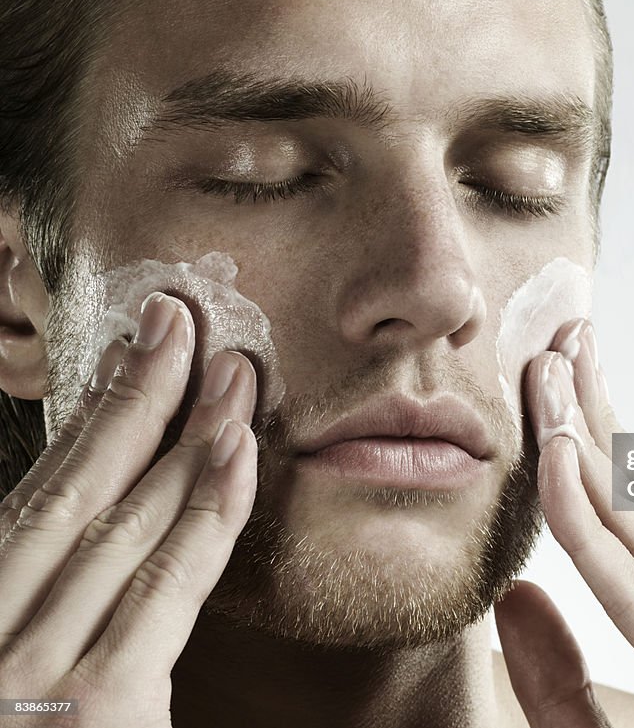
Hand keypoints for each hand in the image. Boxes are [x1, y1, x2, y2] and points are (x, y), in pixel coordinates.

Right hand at [0, 292, 257, 726]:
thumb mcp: (22, 675)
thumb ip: (53, 608)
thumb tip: (86, 545)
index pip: (35, 505)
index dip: (86, 421)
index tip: (130, 355)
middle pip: (70, 494)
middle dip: (131, 399)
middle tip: (181, 319)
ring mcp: (24, 675)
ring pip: (115, 525)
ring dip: (178, 433)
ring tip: (225, 364)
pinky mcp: (94, 713)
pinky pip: (161, 590)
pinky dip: (201, 512)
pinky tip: (235, 451)